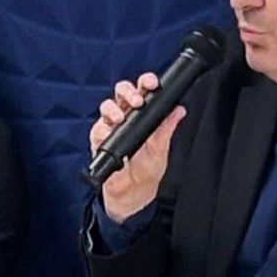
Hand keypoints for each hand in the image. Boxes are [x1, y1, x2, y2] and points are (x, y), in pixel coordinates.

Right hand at [92, 73, 186, 223]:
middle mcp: (126, 117)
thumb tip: (179, 110)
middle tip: (137, 101)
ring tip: (120, 118)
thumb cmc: (147, 171)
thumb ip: (167, 128)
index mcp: (143, 115)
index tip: (152, 83)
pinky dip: (103, 129)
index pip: (143, 91)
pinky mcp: (98, 140)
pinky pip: (97, 129)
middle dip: (128, 91)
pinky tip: (109, 134)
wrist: (133, 193)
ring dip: (113, 109)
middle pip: (122, 92)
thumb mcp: (161, 149)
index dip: (146, 83)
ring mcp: (111, 127)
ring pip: (107, 106)